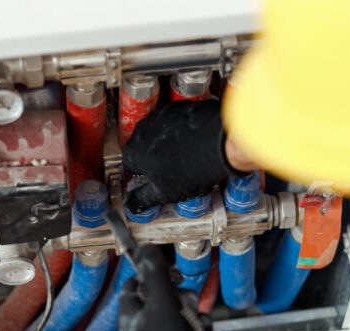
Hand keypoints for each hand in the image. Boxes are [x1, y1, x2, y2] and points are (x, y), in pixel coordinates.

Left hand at [118, 245, 220, 330]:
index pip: (135, 285)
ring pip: (186, 321)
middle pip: (167, 301)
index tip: (167, 270)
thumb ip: (156, 276)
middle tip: (191, 308)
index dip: (150, 274)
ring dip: (200, 324)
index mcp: (132, 318)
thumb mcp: (163, 307)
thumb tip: (146, 248)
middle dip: (186, 302)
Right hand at [123, 99, 234, 213]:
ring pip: (161, 135)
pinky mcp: (180, 107)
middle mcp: (142, 129)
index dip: (143, 177)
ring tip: (188, 159)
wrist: (219, 143)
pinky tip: (197, 145)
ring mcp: (162, 116)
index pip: (130, 167)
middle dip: (156, 160)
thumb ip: (143, 199)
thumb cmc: (190, 167)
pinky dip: (184, 133)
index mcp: (133, 151)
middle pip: (145, 149)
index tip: (154, 181)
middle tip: (173, 172)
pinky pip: (177, 123)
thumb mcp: (164, 193)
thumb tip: (132, 205)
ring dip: (170, 145)